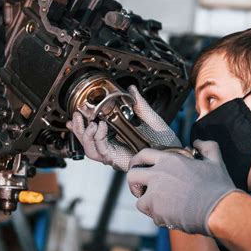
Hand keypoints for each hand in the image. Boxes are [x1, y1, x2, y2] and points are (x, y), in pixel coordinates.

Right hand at [66, 85, 180, 170]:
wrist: (174, 153)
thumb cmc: (166, 141)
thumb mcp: (151, 118)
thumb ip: (139, 104)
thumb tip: (131, 90)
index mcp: (118, 138)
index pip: (94, 134)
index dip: (81, 127)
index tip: (76, 115)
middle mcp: (114, 149)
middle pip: (87, 143)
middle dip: (79, 130)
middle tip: (78, 116)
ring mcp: (115, 156)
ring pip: (91, 150)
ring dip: (86, 136)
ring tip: (92, 123)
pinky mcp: (119, 160)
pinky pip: (102, 152)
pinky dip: (98, 140)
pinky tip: (100, 128)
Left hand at [127, 140, 241, 235]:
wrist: (220, 210)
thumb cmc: (218, 186)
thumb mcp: (215, 161)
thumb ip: (206, 147)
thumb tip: (196, 143)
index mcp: (169, 160)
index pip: (143, 154)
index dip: (137, 161)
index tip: (138, 167)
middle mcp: (158, 175)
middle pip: (131, 176)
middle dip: (134, 184)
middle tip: (142, 190)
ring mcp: (155, 194)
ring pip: (139, 201)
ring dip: (148, 204)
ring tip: (162, 206)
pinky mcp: (157, 212)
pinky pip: (152, 216)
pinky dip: (160, 217)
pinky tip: (173, 216)